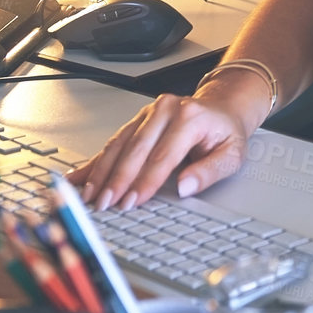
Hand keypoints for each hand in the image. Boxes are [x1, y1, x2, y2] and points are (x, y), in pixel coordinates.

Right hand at [67, 91, 250, 210]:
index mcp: (189, 117)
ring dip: (101, 172)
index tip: (131, 202)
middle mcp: (166, 109)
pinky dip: (96, 162)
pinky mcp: (138, 119)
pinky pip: (114, 141)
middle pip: (135, 150)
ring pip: (119, 144)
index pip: (162, 156)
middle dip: (117, 180)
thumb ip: (209, 172)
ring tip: (89, 195)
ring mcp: (149, 112)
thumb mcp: (232, 155)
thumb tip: (185, 187)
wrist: (221, 109)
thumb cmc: (224, 133)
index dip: (144, 182)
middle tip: (103, 203)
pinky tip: (80, 176)